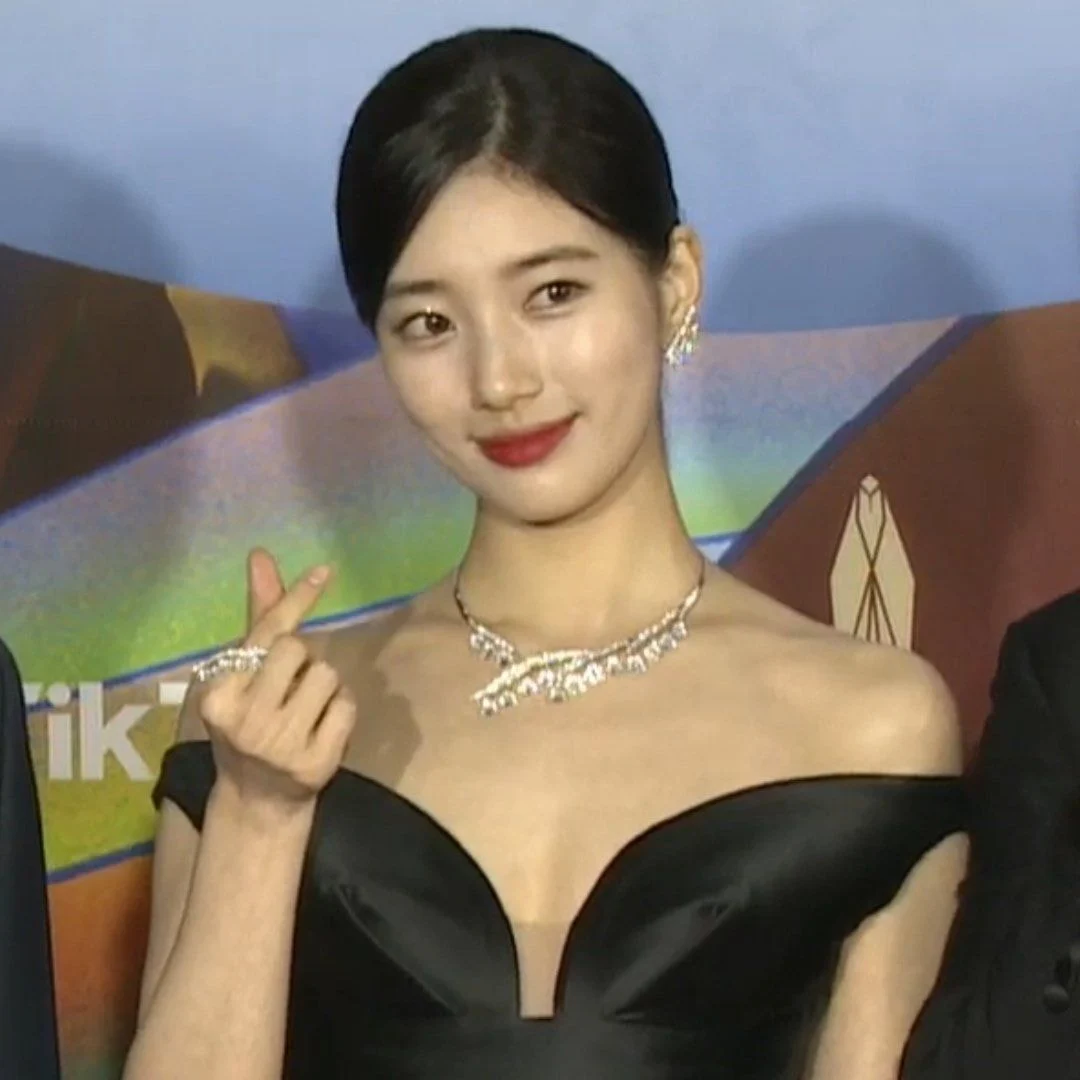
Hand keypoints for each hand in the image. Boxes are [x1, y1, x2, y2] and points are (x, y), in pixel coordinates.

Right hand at [198, 548, 356, 811]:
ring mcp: (279, 744)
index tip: (324, 571)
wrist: (256, 800)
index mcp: (219, 693)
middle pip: (300, 649)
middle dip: (304, 661)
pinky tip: (320, 730)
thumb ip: (260, 616)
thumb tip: (261, 556)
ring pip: (328, 675)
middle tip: (290, 689)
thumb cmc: (251, 722)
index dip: (297, 598)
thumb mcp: (244, 674)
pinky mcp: (314, 763)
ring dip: (325, 686)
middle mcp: (244, 719)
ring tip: (304, 711)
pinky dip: (342, 712)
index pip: (267, 633)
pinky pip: (347, 707)